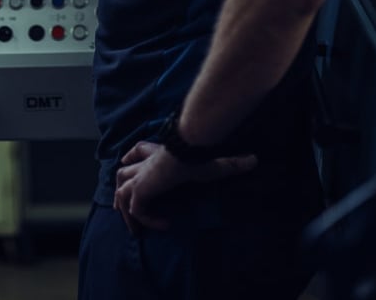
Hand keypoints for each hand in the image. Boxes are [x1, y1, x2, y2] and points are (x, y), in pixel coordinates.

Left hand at [113, 141, 256, 234]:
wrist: (186, 148)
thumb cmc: (198, 152)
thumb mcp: (214, 161)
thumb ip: (231, 163)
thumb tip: (254, 160)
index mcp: (156, 153)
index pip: (137, 151)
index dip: (132, 157)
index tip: (129, 162)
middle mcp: (145, 164)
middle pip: (123, 173)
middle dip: (121, 189)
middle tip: (121, 206)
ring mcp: (140, 177)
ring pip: (121, 192)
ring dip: (125, 209)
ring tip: (134, 227)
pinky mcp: (141, 190)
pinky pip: (136, 209)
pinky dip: (145, 219)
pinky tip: (163, 225)